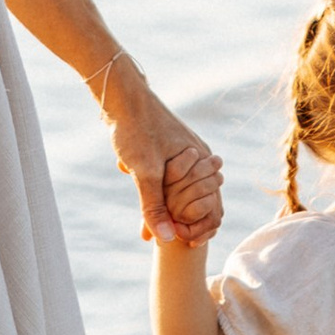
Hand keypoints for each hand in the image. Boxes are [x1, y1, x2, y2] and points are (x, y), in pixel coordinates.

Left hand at [101, 70, 224, 244]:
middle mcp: (200, 156)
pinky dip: (155, 185)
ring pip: (181, 188)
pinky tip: (131, 176)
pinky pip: (169, 176)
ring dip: (162, 200)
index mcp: (202, 160)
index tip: (179, 240)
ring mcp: (187, 151)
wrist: (122, 95)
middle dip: (177, 216)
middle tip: (153, 227)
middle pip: (197, 200)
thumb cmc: (136, 129)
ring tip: (144, 204)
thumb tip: (166, 238)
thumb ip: (154, 207)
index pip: (212, 207)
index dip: (198, 228)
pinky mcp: (170, 148)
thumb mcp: (144, 173)